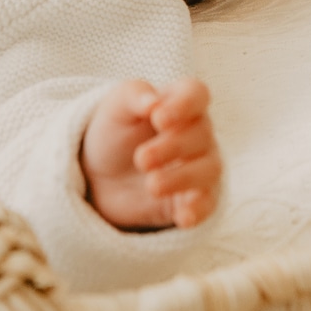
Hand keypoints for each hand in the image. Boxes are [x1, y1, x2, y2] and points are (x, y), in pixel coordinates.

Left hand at [80, 78, 219, 230]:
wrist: (100, 177)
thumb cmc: (114, 133)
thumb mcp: (115, 108)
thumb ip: (134, 96)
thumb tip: (154, 102)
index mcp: (178, 102)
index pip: (196, 94)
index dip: (184, 104)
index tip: (158, 119)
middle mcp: (197, 132)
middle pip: (202, 133)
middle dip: (172, 147)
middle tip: (140, 159)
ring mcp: (200, 166)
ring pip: (209, 168)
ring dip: (182, 177)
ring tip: (151, 185)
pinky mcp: (197, 199)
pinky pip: (208, 204)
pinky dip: (198, 210)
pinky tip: (181, 217)